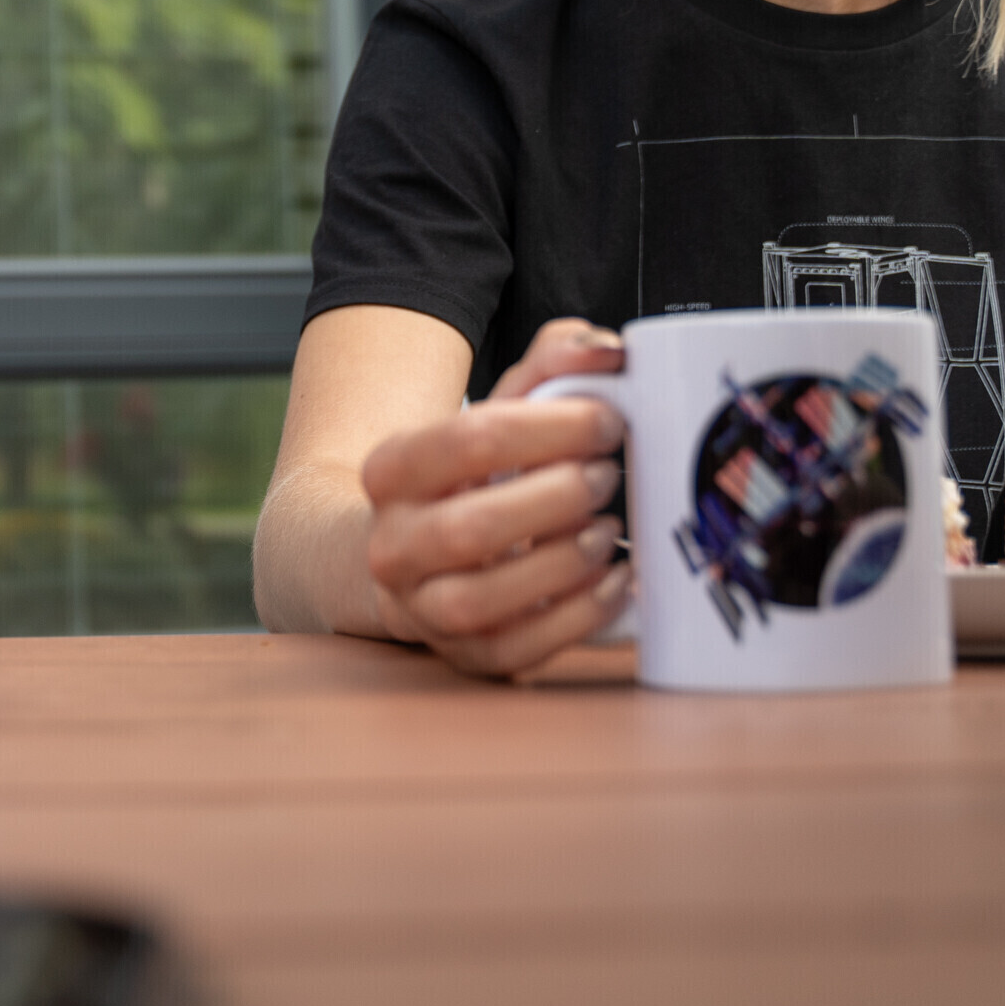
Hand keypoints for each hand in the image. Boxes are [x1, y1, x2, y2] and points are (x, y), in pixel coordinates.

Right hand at [356, 318, 632, 676]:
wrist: (412, 552)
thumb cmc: (471, 477)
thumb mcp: (498, 411)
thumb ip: (553, 365)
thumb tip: (607, 350)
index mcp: (390, 471)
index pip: (467, 441)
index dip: (550, 428)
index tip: (607, 419)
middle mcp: (392, 544)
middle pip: (471, 528)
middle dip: (556, 500)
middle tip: (609, 477)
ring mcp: (421, 607)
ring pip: (481, 600)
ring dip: (561, 564)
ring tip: (608, 532)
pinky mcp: (463, 654)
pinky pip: (516, 650)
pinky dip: (575, 620)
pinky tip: (614, 584)